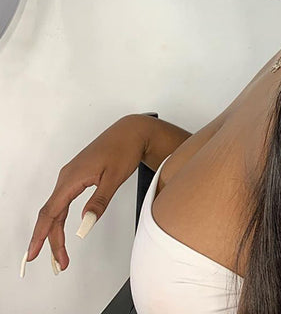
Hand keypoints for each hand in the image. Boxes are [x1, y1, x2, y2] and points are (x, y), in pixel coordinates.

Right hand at [24, 115, 146, 273]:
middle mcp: (67, 176)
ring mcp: (71, 175)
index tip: (34, 255)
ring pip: (57, 208)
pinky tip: (63, 228)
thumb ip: (99, 201)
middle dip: (51, 240)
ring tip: (61, 253)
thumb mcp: (114, 178)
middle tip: (59, 263)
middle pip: (51, 214)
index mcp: (72, 178)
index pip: (51, 212)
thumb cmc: (124, 150)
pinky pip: (63, 200)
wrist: (132, 132)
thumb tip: (84, 224)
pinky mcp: (78, 174)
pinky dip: (61, 217)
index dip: (41, 235)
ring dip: (56, 231)